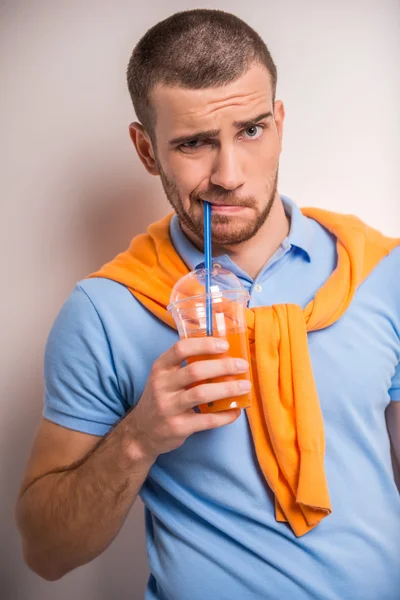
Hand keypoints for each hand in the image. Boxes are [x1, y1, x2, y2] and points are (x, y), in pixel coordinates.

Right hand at [127, 337, 250, 459]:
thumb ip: (185, 367)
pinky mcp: (177, 427)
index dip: (204, 345)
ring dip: (228, 389)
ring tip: (245, 386)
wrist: (142, 433)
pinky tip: (236, 411)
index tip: (225, 345)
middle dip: (223, 366)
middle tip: (243, 365)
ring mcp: (168, 407)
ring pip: (202, 393)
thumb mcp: (164, 378)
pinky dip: (225, 415)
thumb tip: (223, 356)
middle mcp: (161, 385)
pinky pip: (207, 420)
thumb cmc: (161, 399)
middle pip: (195, 370)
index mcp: (160, 368)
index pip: (180, 349)